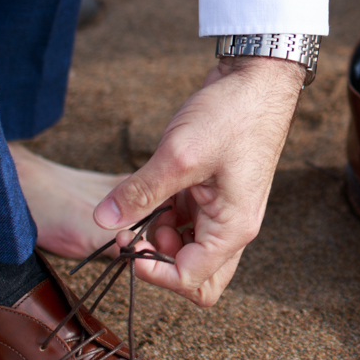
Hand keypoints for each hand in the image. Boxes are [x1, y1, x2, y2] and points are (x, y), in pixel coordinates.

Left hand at [90, 56, 305, 307]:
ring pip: (188, 250)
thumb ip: (139, 192)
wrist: (257, 80)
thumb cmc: (233, 116)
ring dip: (160, 239)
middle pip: (197, 276)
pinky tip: (151, 192)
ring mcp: (223, 211)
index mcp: (233, 228)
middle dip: (161, 263)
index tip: (126, 244)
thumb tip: (102, 220)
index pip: (190, 279)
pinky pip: (186, 223)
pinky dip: (164, 217)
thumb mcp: (179, 156)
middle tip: (137, 234)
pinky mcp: (213, 195)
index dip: (153, 270)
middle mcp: (232, 227)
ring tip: (140, 206)